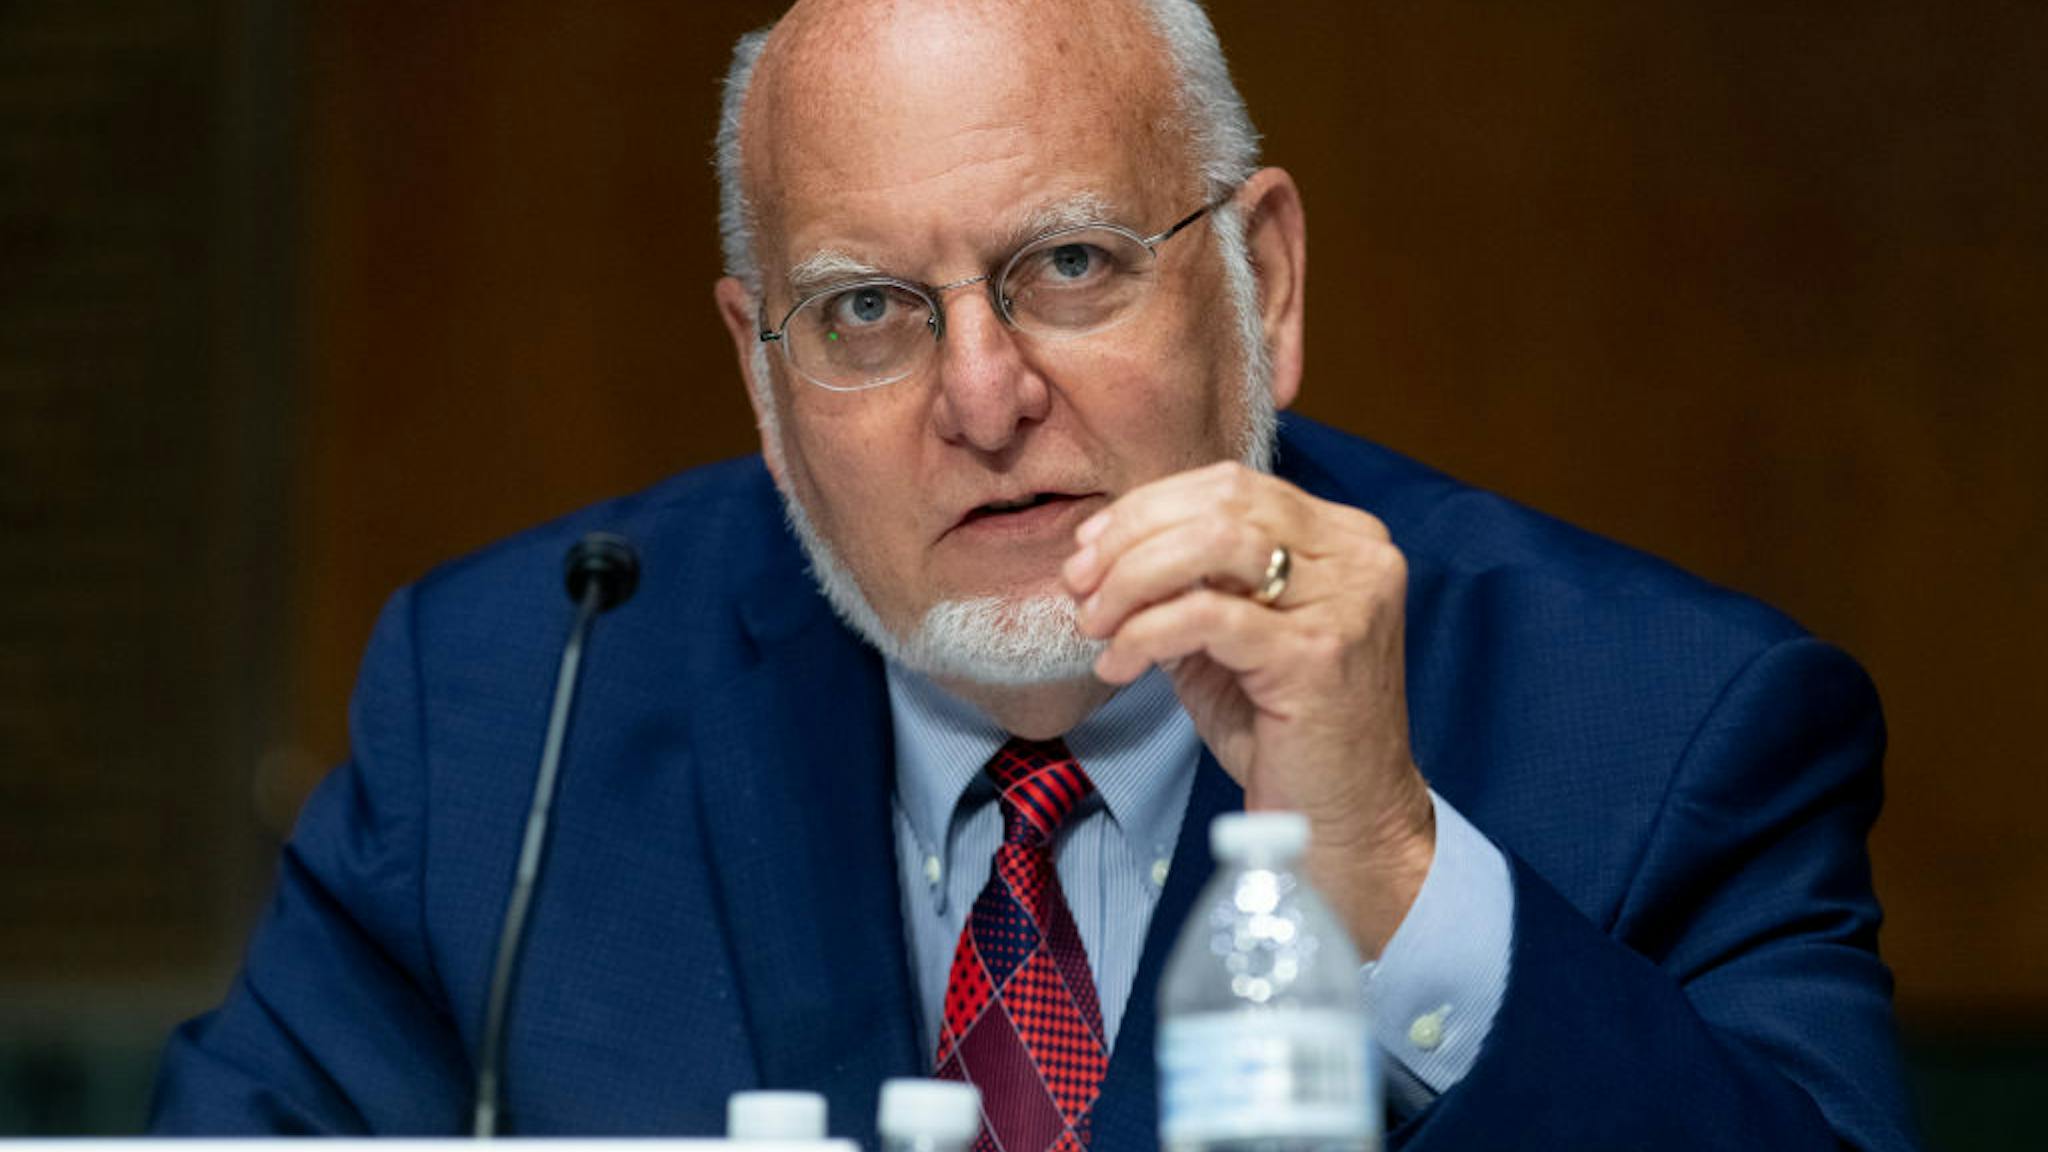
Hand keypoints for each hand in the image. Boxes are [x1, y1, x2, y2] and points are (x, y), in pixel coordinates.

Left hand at [1060, 461, 1434, 955]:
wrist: (1344, 820)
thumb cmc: (1285, 730)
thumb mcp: (1230, 637)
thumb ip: (1188, 583)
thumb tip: (1102, 551)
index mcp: (1342, 538)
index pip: (1232, 485)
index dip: (1148, 507)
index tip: (1089, 549)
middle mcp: (1357, 556)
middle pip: (1220, 502)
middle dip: (1130, 538)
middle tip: (1078, 585)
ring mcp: (1346, 601)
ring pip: (1213, 544)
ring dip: (1132, 579)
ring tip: (1095, 624)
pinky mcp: (1317, 653)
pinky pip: (1206, 616)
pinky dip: (1145, 633)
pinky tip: (1118, 664)